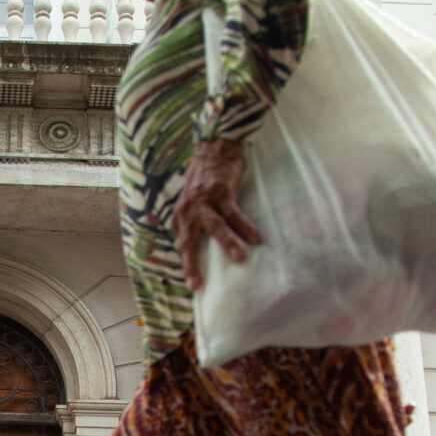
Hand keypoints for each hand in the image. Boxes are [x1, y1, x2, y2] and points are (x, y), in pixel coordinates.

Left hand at [170, 137, 260, 291]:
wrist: (213, 149)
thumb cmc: (206, 181)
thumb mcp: (193, 204)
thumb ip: (195, 226)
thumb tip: (201, 251)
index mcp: (181, 217)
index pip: (183, 246)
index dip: (188, 266)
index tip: (194, 287)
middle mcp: (188, 210)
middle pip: (190, 241)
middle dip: (192, 264)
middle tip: (197, 285)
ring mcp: (203, 200)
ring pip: (214, 226)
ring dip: (227, 242)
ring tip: (239, 258)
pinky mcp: (219, 190)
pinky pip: (233, 211)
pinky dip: (243, 224)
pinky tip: (254, 237)